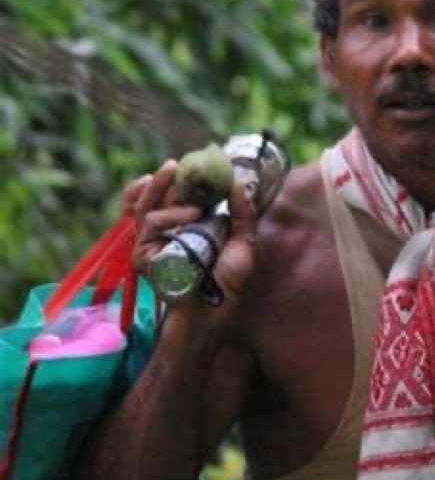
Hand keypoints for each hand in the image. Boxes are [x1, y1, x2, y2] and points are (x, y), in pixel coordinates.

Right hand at [123, 160, 257, 334]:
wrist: (212, 314)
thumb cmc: (228, 285)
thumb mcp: (244, 245)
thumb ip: (243, 214)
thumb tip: (239, 183)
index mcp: (188, 230)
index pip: (173, 198)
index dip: (178, 181)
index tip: (191, 165)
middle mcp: (167, 234)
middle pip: (155, 197)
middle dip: (165, 178)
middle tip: (178, 164)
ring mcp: (153, 243)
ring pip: (144, 204)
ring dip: (159, 185)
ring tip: (174, 171)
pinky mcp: (144, 254)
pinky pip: (150, 222)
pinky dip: (168, 213)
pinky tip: (189, 213)